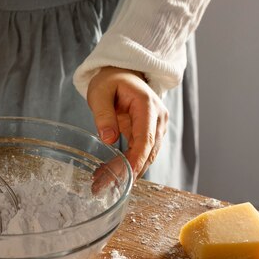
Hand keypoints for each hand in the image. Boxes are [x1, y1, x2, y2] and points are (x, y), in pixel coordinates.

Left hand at [87, 66, 168, 182]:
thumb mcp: (100, 92)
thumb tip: (108, 138)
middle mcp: (158, 118)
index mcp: (147, 105)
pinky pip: (141, 153)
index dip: (137, 160)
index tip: (126, 176)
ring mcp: (157, 127)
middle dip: (128, 171)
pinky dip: (126, 164)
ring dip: (126, 171)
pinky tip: (108, 172)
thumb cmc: (111, 80)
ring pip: (146, 156)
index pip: (146, 138)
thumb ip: (103, 114)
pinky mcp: (150, 134)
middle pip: (148, 152)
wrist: (123, 72)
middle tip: (102, 185)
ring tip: (101, 182)